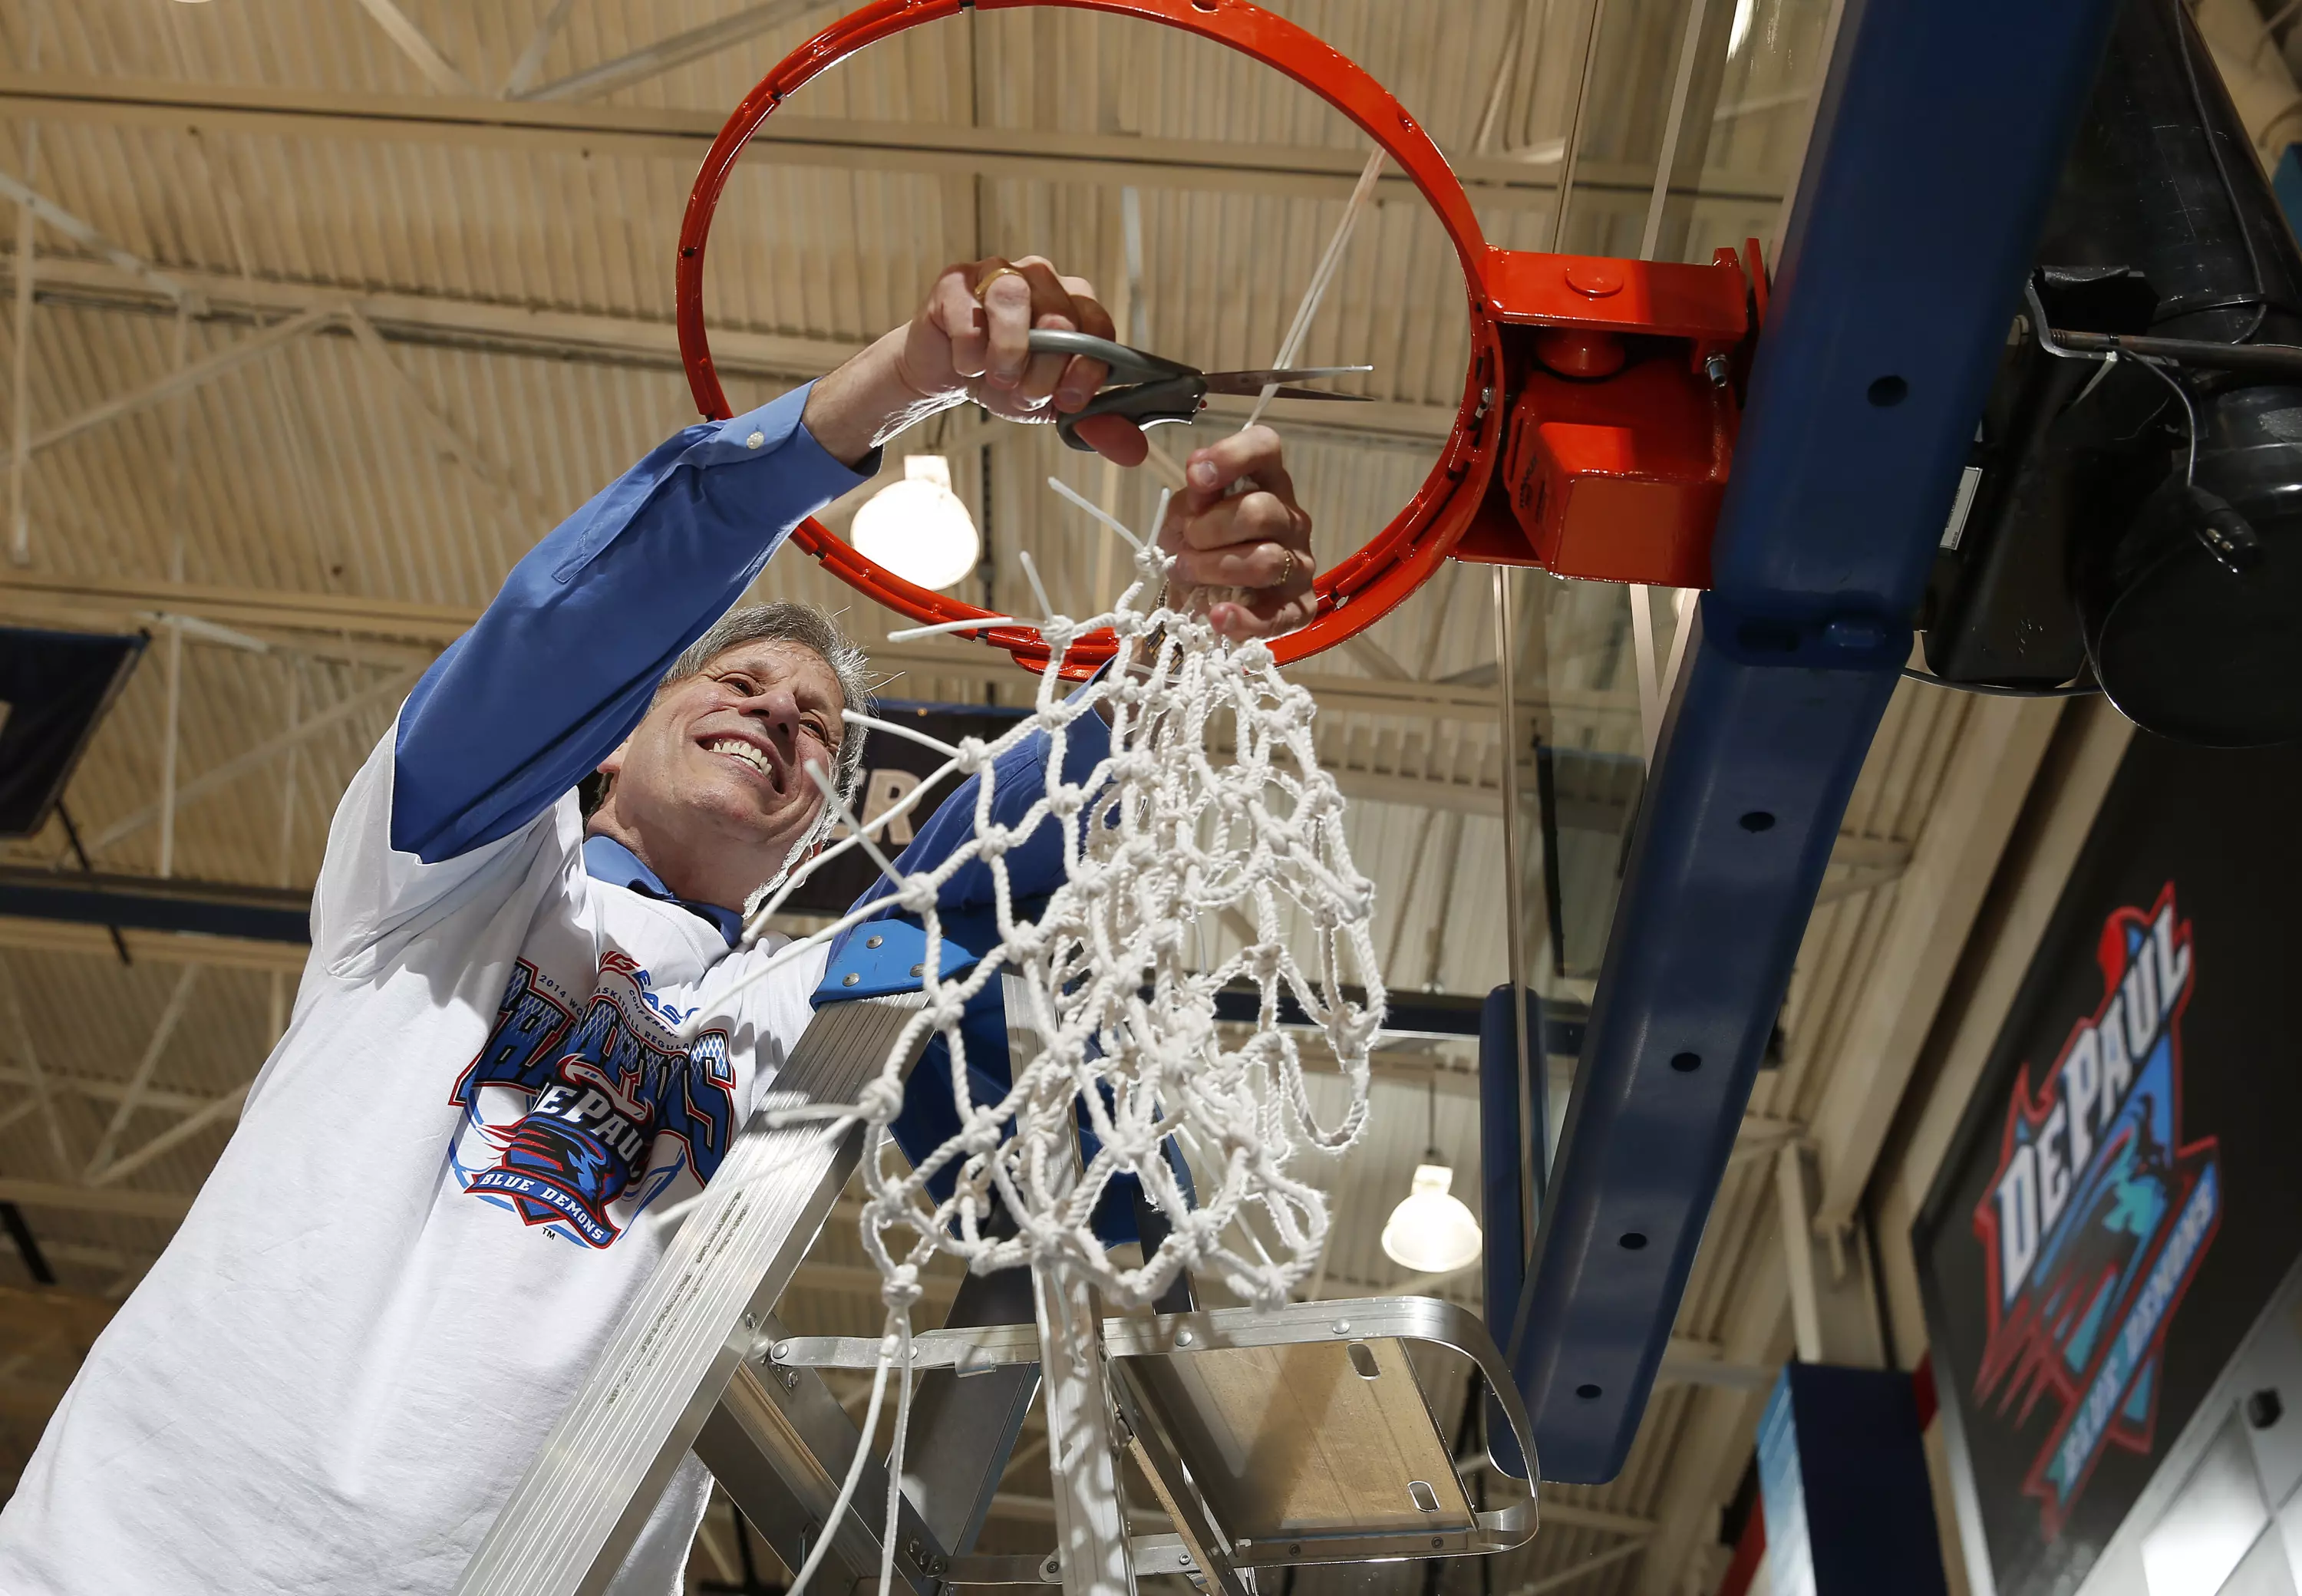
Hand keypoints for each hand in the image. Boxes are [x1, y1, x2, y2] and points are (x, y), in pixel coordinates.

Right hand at [803, 256, 1147, 467]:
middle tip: (1027, 392)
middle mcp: (1042, 279)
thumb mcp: (1052, 406)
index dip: (1088, 366)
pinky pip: (968, 311)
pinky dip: (970, 351)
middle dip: (1045, 368)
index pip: (1098, 325)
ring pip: (1012, 297)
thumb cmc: (1005, 380)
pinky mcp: (956, 282)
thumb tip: (1133, 452)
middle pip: (1058, 314)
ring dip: (1008, 351)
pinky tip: (968, 365)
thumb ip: (1094, 425)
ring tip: (998, 377)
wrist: (948, 373)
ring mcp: (998, 273)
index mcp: (1075, 305)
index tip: (1071, 400)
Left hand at [1158, 426, 1314, 640]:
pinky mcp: (1298, 608)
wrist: (1205, 595)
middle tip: (1187, 541)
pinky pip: (1275, 616)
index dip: (1232, 456)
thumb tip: (1201, 489)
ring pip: (1266, 561)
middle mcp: (1291, 518)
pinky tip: (1217, 616)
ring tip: (1188, 574)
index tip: (1196, 475)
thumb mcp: (1187, 514)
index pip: (1266, 448)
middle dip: (1210, 528)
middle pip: (1261, 511)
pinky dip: (1242, 619)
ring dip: (1216, 568)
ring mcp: (1300, 564)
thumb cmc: (1201, 543)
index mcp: (1266, 482)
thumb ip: (1193, 499)